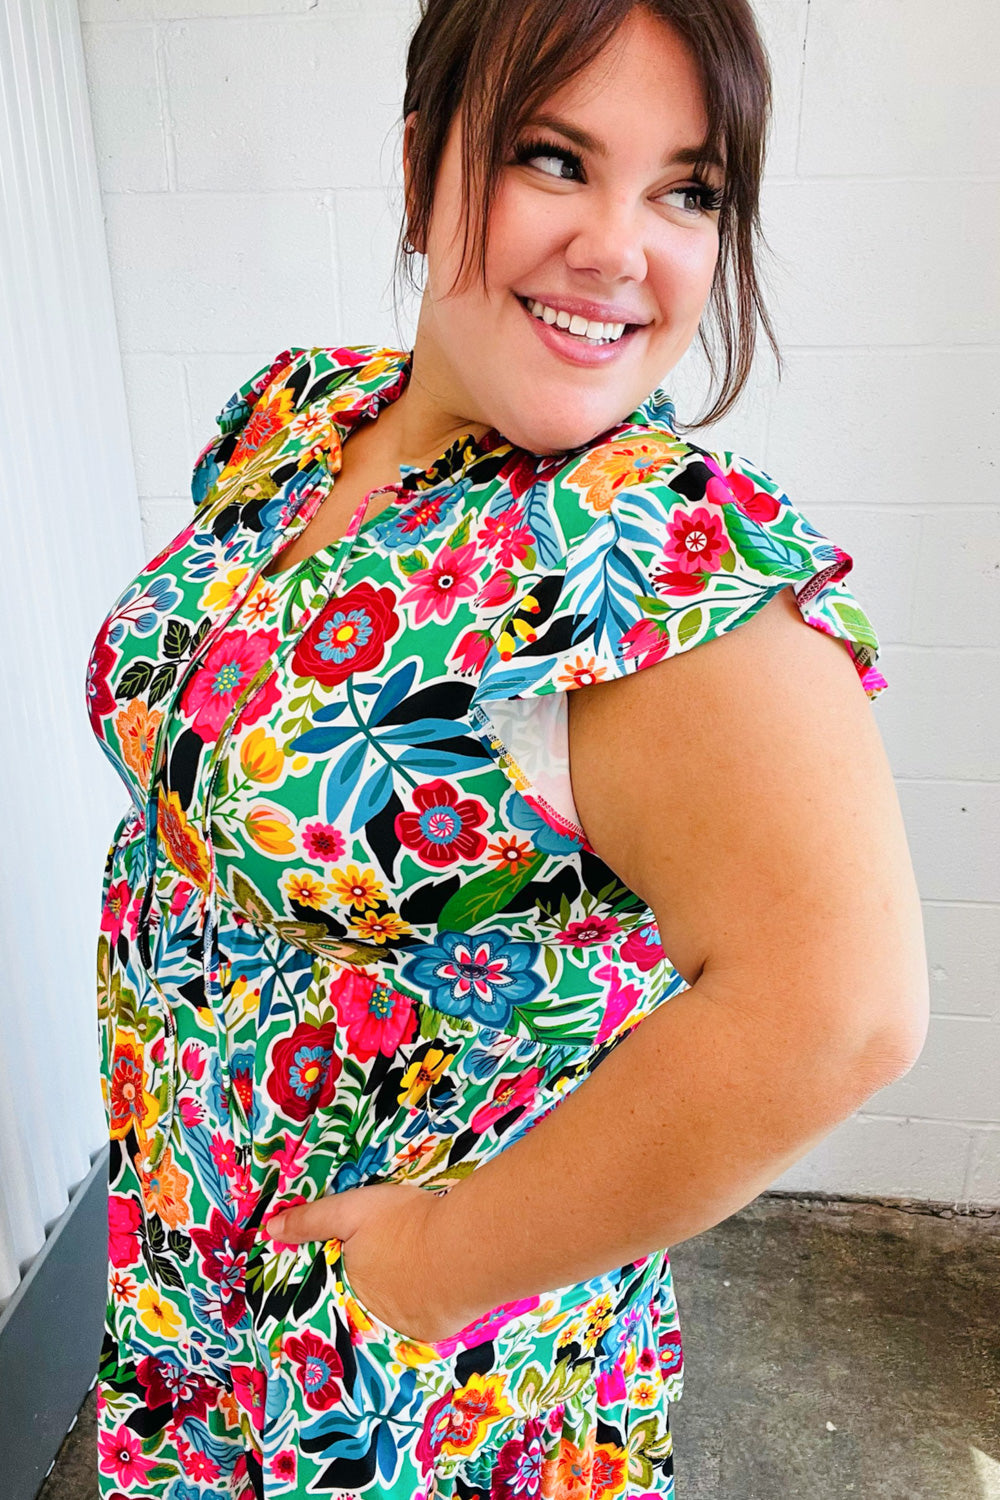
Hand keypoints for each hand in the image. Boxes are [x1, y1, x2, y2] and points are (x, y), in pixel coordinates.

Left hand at [263, 1181, 464, 1344]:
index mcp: (346, 1285)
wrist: (465, 1247)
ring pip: (392, 1312)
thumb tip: (270, 1231)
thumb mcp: (352, 1209)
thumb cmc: (406, 1223)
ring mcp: (401, 1328)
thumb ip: (312, 1220)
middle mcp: (368, 1315)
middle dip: (369, 1288)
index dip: (336, 1280)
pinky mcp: (432, 1333)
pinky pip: (420, 1321)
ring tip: (412, 1273)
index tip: (344, 1273)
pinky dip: (424, 1307)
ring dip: (398, 1297)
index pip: (330, 1290)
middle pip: (362, 1302)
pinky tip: (434, 1287)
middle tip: (386, 1267)